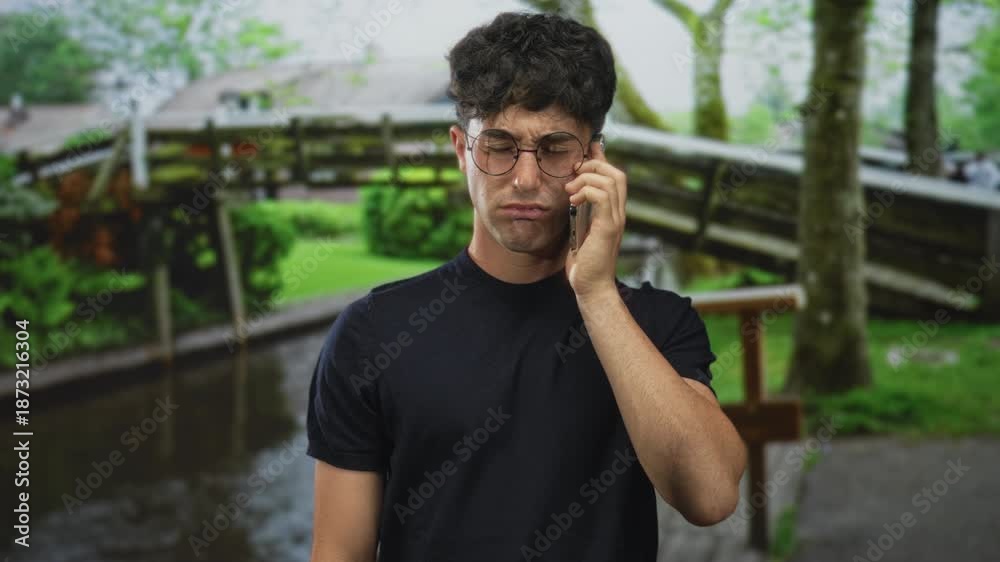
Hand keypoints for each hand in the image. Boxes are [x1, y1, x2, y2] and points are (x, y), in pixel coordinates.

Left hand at [563, 139, 626, 299]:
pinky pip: (601, 197)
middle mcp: (618, 213)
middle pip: (617, 173)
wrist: (591, 286)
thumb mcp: (581, 230)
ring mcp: (615, 220)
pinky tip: (573, 201)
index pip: (615, 177)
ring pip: (610, 181)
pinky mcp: (608, 228)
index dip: (602, 159)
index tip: (586, 152)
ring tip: (570, 191)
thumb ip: (581, 212)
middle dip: (593, 165)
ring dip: (586, 178)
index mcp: (613, 213)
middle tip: (573, 175)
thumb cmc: (585, 262)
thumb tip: (572, 196)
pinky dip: (585, 192)